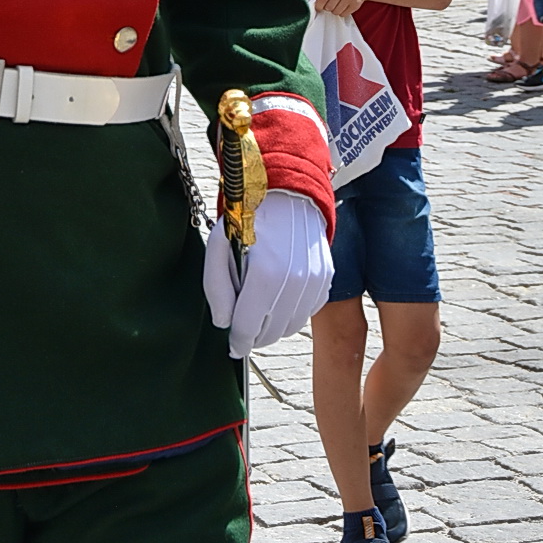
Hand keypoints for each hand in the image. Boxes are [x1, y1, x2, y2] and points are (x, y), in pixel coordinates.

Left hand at [203, 191, 332, 358]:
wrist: (287, 194)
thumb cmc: (249, 218)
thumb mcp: (219, 245)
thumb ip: (217, 288)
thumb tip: (223, 322)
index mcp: (265, 274)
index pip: (248, 327)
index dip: (238, 342)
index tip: (234, 348)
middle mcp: (294, 282)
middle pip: (270, 332)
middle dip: (254, 335)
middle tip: (243, 326)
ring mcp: (314, 283)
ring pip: (290, 327)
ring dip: (273, 326)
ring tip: (260, 308)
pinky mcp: (326, 280)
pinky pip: (306, 312)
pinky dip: (292, 312)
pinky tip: (279, 295)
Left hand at [314, 0, 370, 16]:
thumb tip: (313, 3)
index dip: (318, 6)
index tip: (318, 8)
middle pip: (329, 7)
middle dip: (328, 7)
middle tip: (331, 3)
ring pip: (336, 12)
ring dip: (335, 10)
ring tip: (338, 3)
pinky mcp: (355, 3)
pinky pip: (344, 14)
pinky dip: (342, 12)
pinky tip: (344, 5)